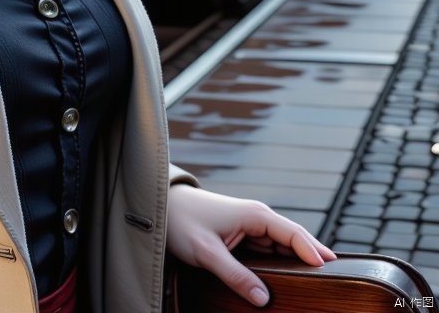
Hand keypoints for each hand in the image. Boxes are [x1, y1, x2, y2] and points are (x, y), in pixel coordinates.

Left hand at [166, 184, 335, 306]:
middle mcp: (258, 217)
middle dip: (315, 258)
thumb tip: (265, 300)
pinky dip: (285, 262)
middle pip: (295, 240)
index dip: (314, 252)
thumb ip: (235, 275)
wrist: (162, 206)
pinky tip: (294, 278)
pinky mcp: (245, 234)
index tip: (333, 271)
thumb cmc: (182, 222)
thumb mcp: (206, 252)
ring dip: (301, 261)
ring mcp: (252, 225)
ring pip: (284, 246)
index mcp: (255, 214)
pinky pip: (272, 250)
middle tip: (342, 281)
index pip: (294, 233)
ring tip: (324, 284)